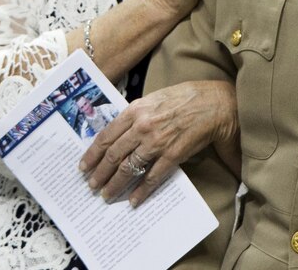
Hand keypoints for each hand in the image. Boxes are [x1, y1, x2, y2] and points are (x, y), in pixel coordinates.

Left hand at [79, 81, 237, 206]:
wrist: (214, 103)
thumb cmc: (185, 98)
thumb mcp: (153, 99)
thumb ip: (136, 115)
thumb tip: (120, 133)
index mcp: (135, 110)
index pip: (106, 136)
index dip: (92, 154)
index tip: (84, 166)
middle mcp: (142, 126)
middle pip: (113, 155)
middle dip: (99, 174)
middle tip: (92, 186)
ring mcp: (156, 142)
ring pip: (128, 168)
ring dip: (115, 185)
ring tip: (107, 195)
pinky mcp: (172, 155)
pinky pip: (152, 177)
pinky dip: (141, 191)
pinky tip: (134, 200)